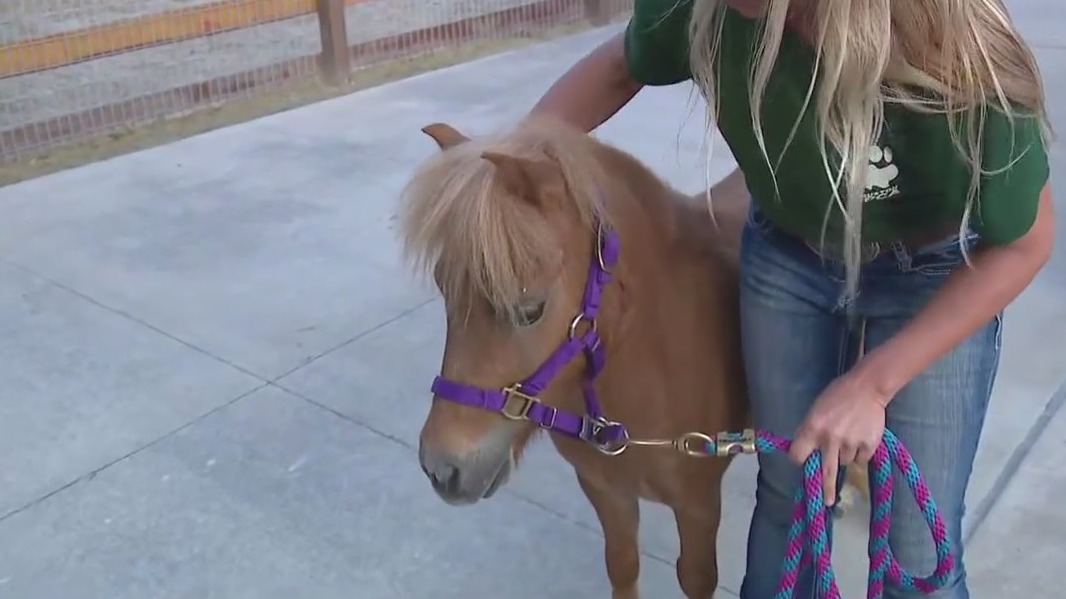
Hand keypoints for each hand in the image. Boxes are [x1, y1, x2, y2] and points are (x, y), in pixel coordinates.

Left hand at [788, 372, 888, 506]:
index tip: (803, 462)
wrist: (867, 388)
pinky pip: (861, 459)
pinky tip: (861, 436)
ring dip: (845, 455)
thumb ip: (809, 431)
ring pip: (845, 462)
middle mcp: (830, 439)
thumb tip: (804, 453)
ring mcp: (850, 443)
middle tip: (827, 502)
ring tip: (849, 435)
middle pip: (825, 472)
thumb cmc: (836, 396)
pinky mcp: (869, 445)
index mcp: (812, 428)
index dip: (800, 459)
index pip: (798, 455)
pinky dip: (860, 452)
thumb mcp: (815, 410)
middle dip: (825, 489)